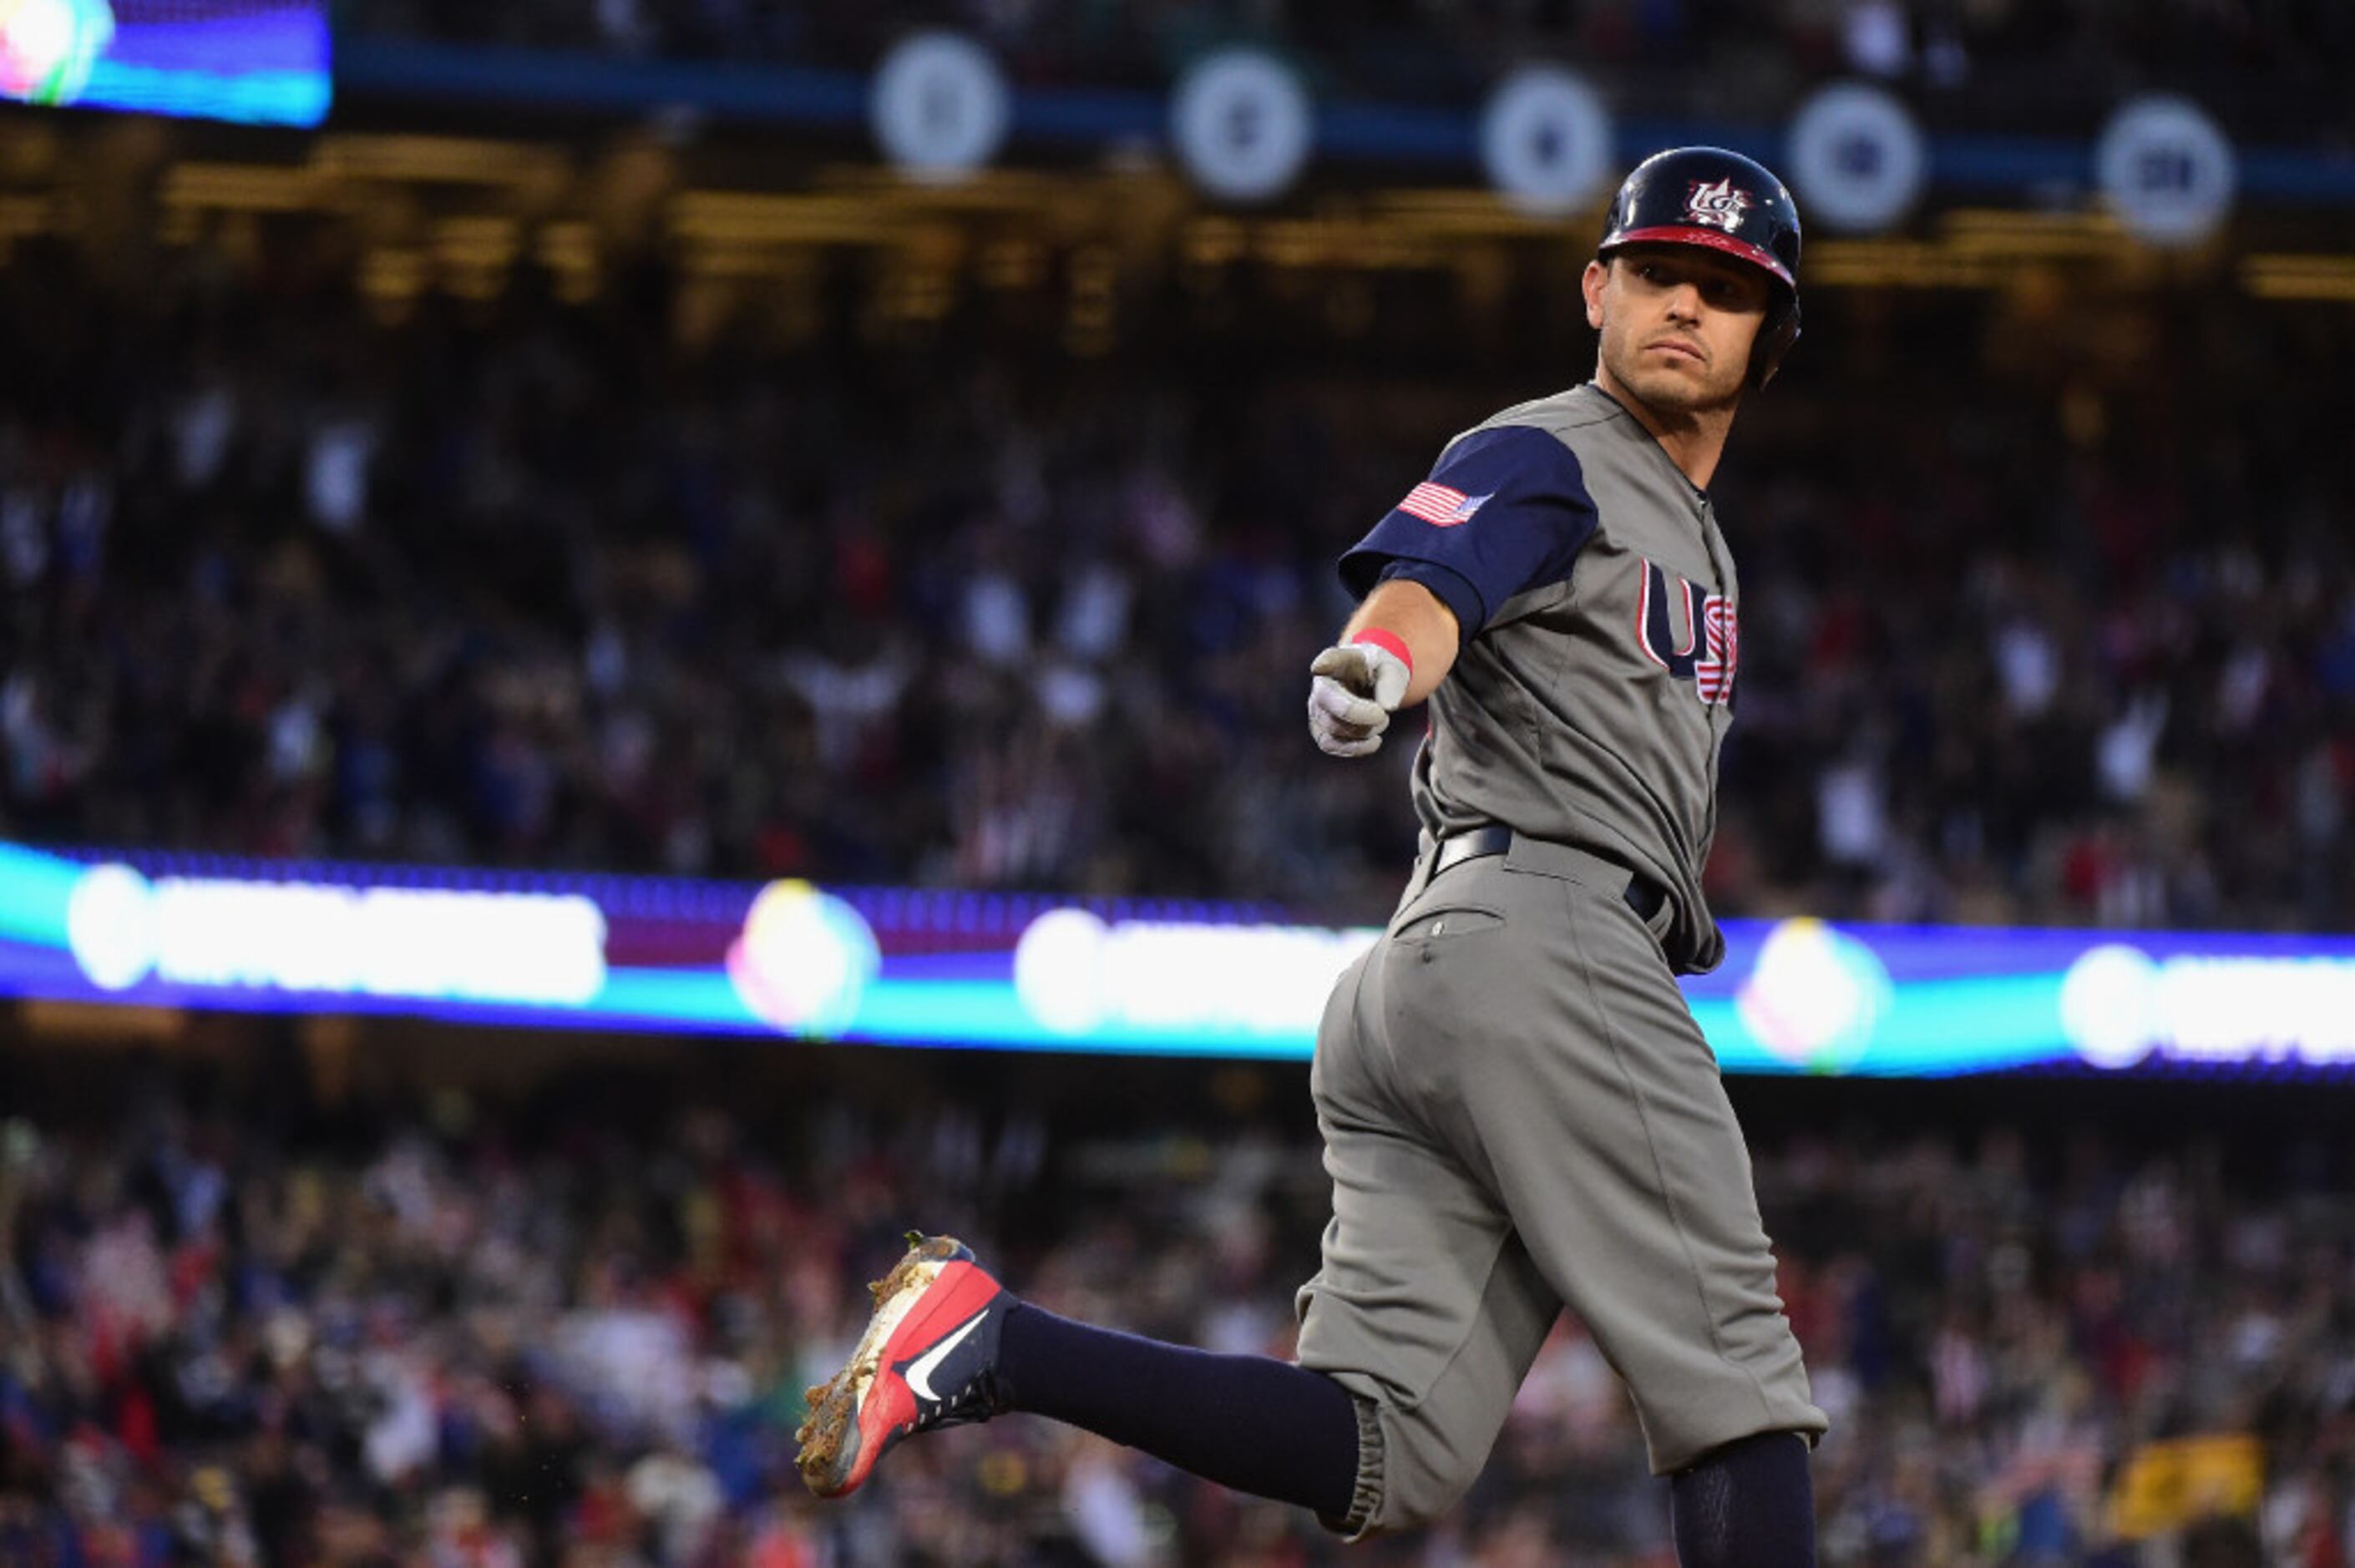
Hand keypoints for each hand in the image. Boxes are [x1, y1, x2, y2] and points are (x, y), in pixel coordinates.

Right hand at [1307, 641, 1410, 756]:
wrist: (1372, 683)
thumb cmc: (1379, 672)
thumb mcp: (1391, 669)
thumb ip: (1391, 684)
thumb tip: (1387, 707)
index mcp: (1338, 661)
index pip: (1329, 660)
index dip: (1323, 664)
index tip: (1319, 667)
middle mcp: (1321, 685)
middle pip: (1330, 706)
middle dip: (1362, 716)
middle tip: (1384, 715)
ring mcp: (1317, 709)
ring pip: (1332, 729)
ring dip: (1363, 732)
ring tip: (1382, 721)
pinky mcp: (1321, 729)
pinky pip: (1330, 745)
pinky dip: (1355, 748)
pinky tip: (1374, 742)